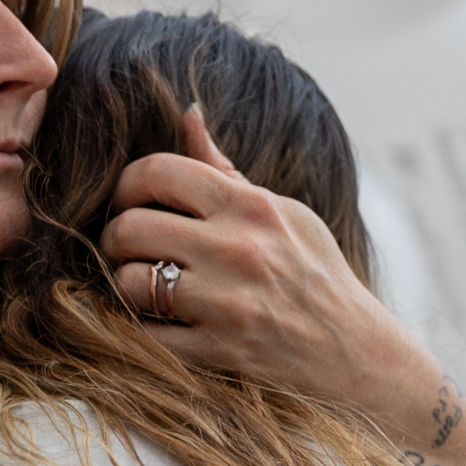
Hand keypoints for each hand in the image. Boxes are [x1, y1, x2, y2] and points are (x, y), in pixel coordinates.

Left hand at [103, 107, 443, 440]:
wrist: (351, 349)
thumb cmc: (314, 272)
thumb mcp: (282, 212)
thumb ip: (225, 171)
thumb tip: (186, 115)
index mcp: (250, 207)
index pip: (159, 171)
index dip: (127, 183)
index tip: (128, 199)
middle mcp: (236, 251)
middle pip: (131, 227)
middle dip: (115, 236)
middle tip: (122, 244)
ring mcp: (224, 304)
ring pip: (130, 282)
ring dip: (125, 283)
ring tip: (141, 283)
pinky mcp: (215, 350)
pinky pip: (146, 332)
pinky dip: (142, 326)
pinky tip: (158, 319)